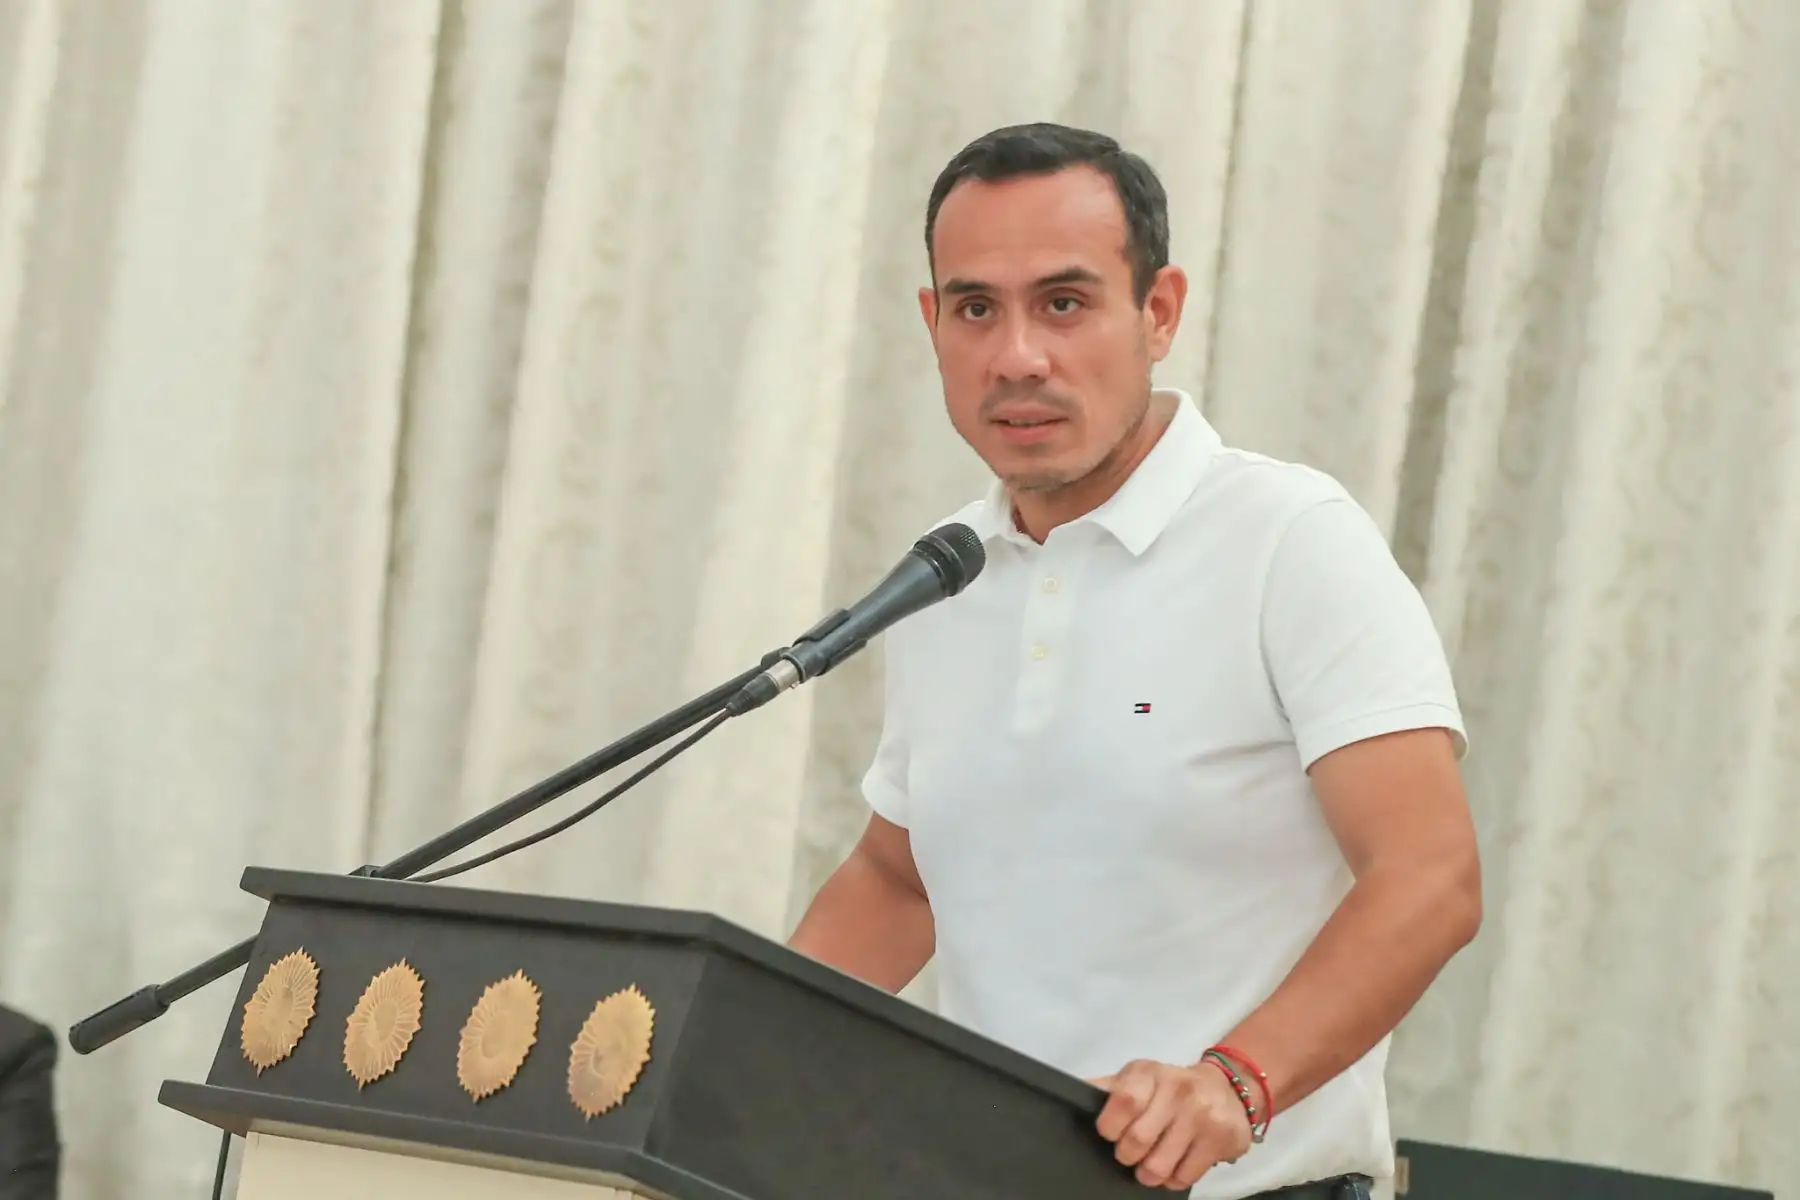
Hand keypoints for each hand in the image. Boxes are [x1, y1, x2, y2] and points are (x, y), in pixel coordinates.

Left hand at [1090, 1059, 1251, 1189]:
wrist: (1226, 1088)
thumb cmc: (1169, 1087)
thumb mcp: (1138, 1078)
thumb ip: (1108, 1088)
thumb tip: (1074, 1090)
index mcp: (1149, 1072)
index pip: (1124, 1100)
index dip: (1111, 1126)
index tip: (1111, 1133)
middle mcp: (1178, 1088)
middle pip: (1138, 1140)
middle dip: (1128, 1156)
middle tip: (1132, 1153)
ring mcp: (1202, 1114)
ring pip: (1159, 1166)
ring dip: (1149, 1173)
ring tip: (1151, 1164)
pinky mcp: (1221, 1138)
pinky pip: (1184, 1177)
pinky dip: (1173, 1179)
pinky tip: (1175, 1165)